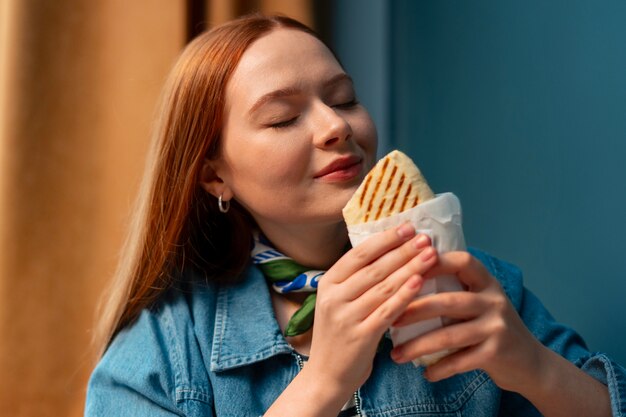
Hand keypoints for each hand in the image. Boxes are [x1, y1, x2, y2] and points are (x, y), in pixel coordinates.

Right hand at [305, 224, 437, 395]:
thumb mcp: (338, 303)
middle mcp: (334, 297)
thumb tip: (389, 253)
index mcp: (327, 283)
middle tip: (425, 237)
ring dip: (410, 268)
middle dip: (402, 250)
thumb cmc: (338, 336)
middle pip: (374, 268)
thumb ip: (356, 282)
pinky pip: (387, 311)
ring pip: (383, 286)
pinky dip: (405, 295)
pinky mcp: (360, 336)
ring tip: (430, 255)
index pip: (359, 254)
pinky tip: (420, 282)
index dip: (385, 239)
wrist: (325, 377)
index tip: (407, 227)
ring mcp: (346, 316)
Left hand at [390, 251, 544, 392]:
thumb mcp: (481, 302)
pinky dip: (440, 368)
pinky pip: (460, 361)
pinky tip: (425, 373)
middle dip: (414, 310)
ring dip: (418, 346)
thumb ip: (455, 290)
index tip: (407, 270)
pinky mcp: (497, 353)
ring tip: (396, 354)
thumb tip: (406, 280)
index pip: (462, 262)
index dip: (435, 262)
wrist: (531, 363)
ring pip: (450, 335)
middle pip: (448, 301)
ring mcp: (497, 327)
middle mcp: (494, 301)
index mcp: (486, 283)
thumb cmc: (492, 328)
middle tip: (390, 319)